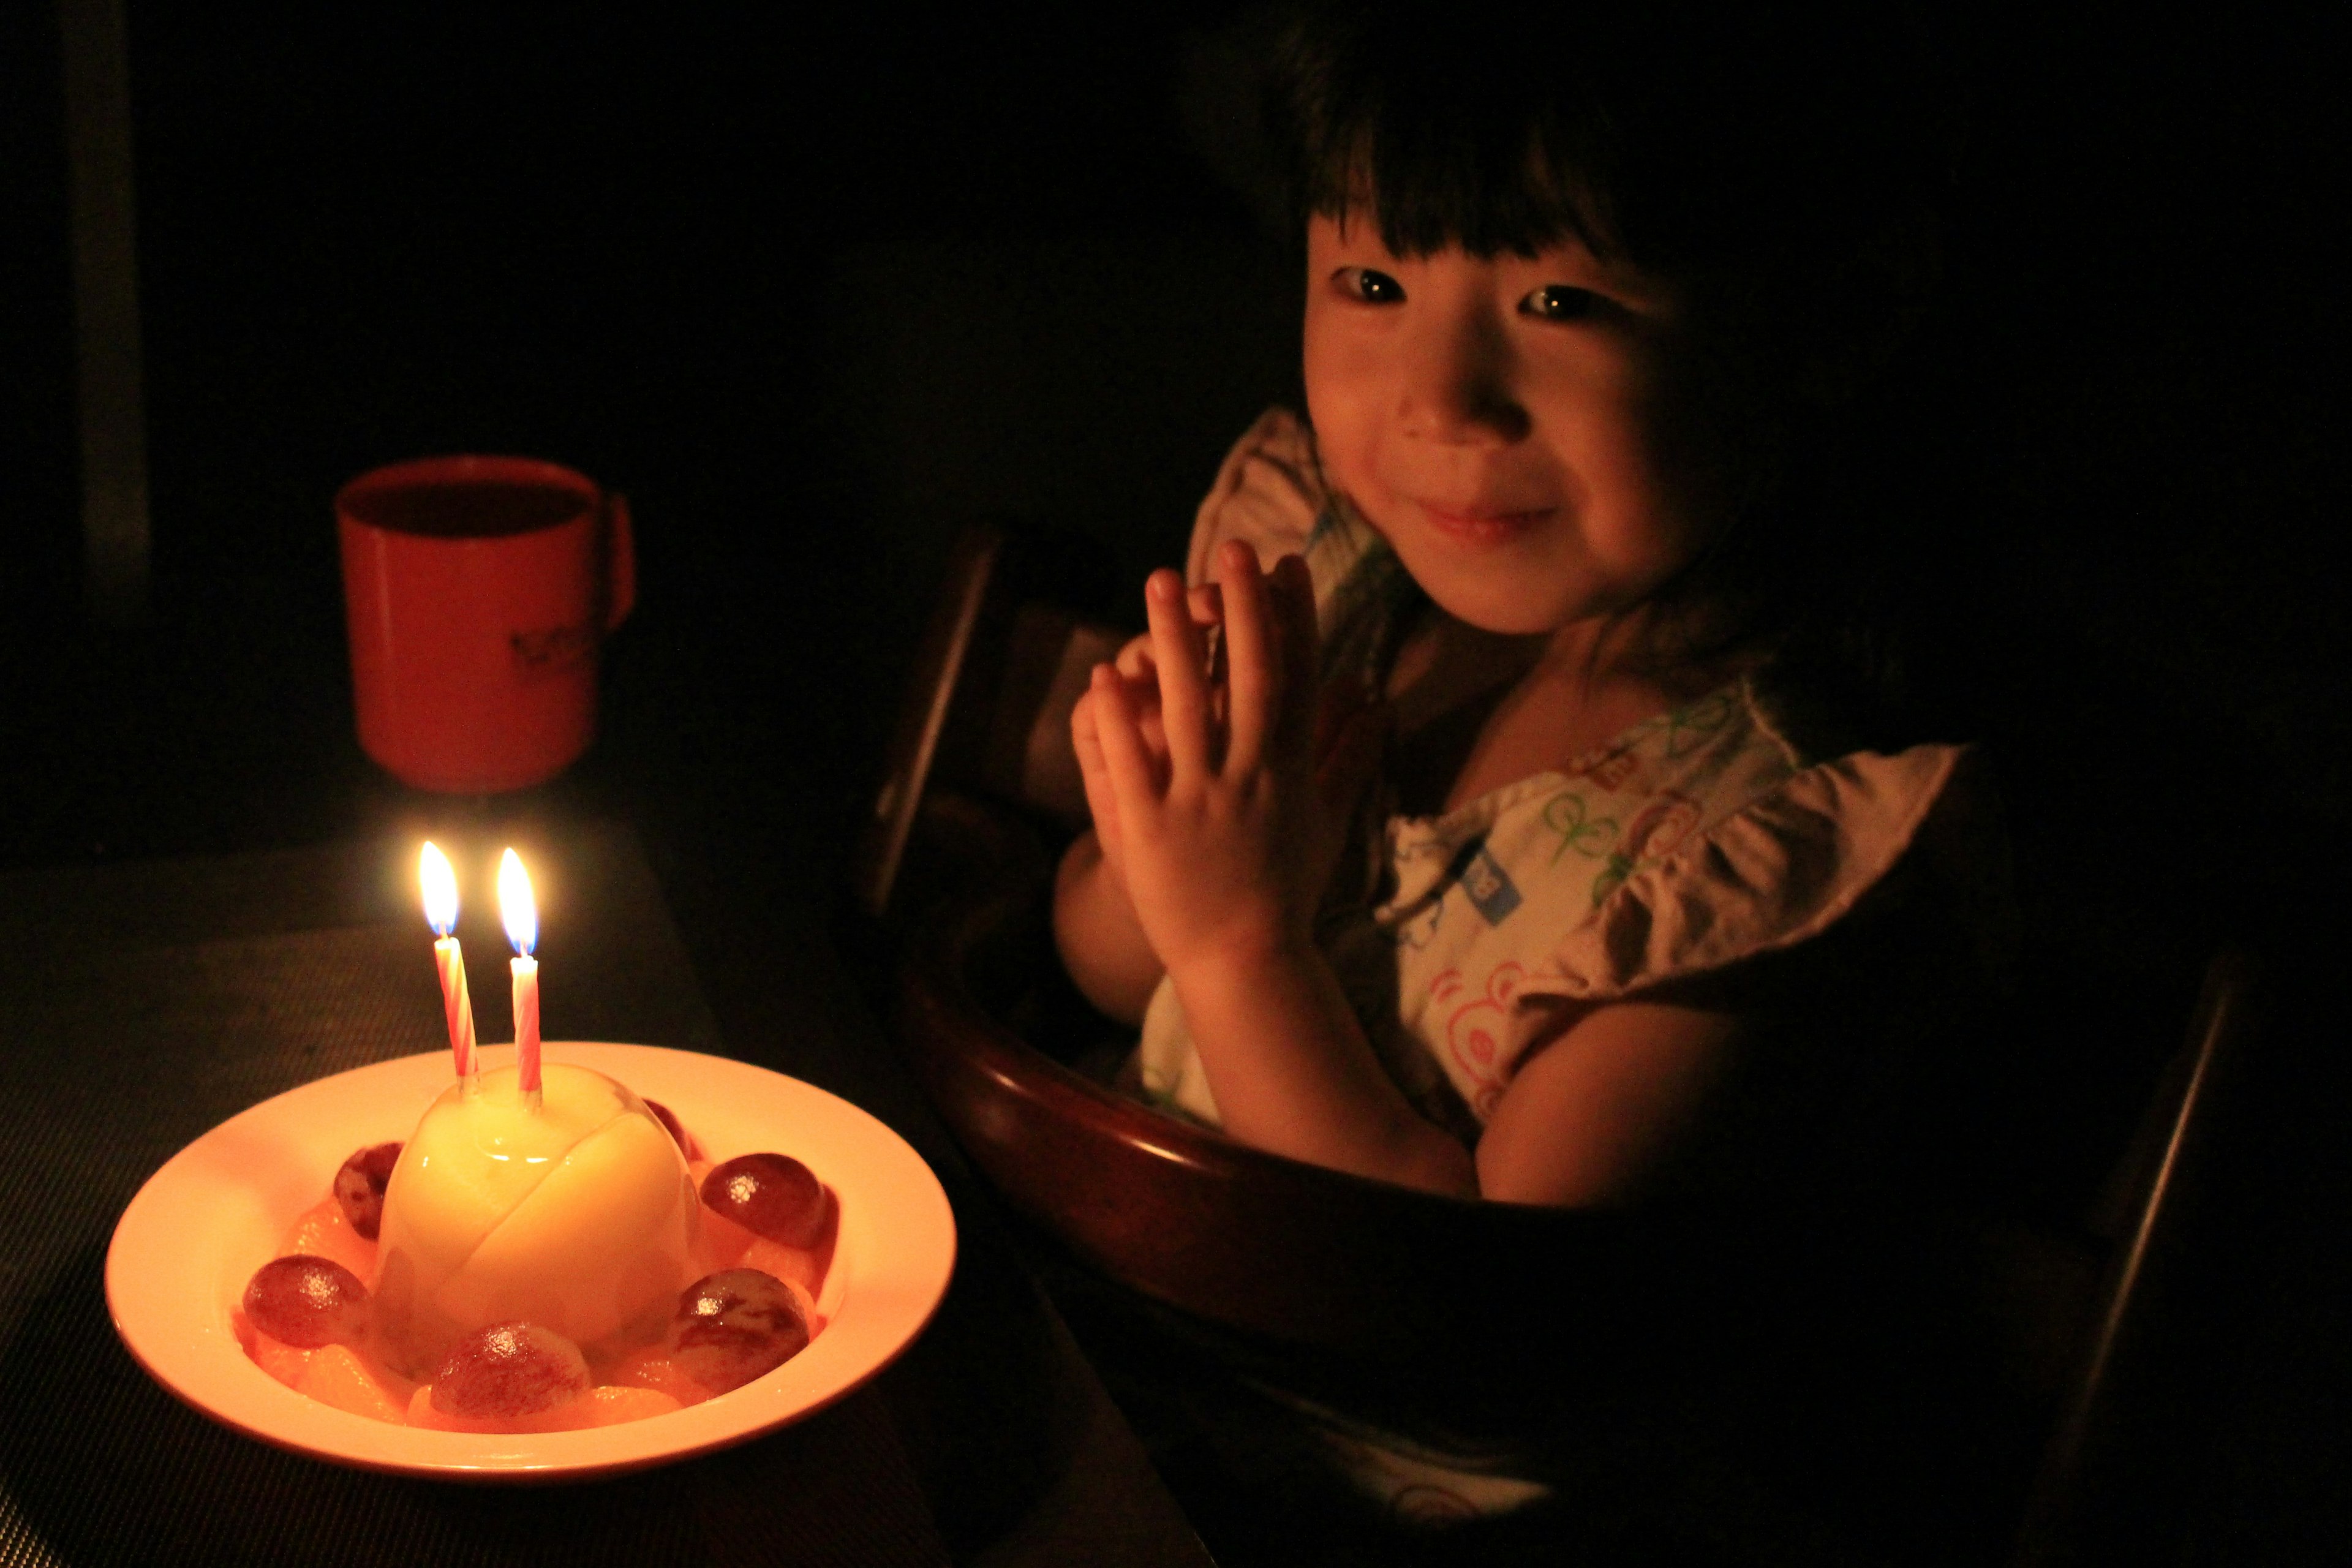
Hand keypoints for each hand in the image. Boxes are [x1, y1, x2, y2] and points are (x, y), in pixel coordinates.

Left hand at [1079, 541, 1320, 975]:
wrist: (1246, 962)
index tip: (1287, 565)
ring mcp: (1201, 803)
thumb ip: (1350, 757)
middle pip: (1251, 678)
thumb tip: (1379, 701)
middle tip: (1232, 548)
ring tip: (1160, 581)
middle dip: (1242, 610)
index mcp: (1293, 771)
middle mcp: (1252, 779)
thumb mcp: (1327, 821)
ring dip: (1175, 640)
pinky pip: (1133, 763)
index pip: (1300, 680)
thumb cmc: (1287, 891)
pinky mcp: (1151, 831)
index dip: (1295, 619)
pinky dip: (1119, 718)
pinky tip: (1106, 673)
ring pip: (1188, 708)